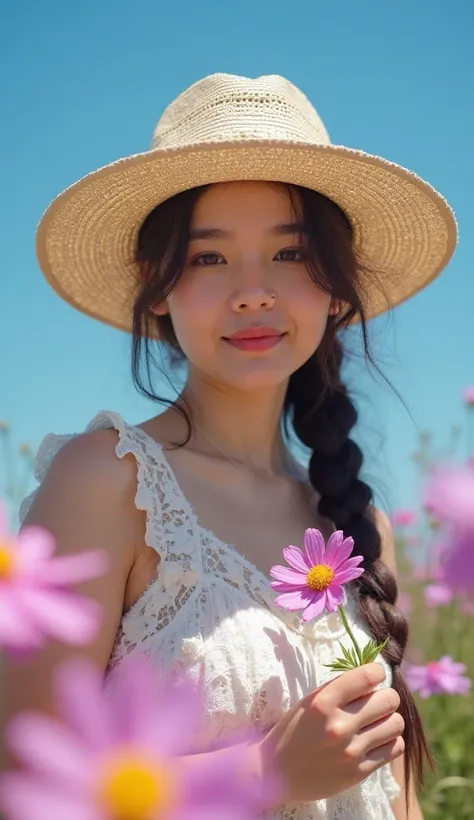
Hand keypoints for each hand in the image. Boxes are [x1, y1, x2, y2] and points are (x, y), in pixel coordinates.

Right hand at [258, 662, 403, 803]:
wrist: (276, 773)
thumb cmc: (294, 730)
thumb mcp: (310, 701)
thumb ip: (341, 689)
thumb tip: (375, 677)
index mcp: (323, 701)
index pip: (368, 676)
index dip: (377, 672)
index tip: (375, 676)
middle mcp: (339, 725)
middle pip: (389, 699)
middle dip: (386, 697)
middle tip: (376, 703)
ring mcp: (351, 751)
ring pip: (396, 724)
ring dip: (389, 720)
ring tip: (377, 723)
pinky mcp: (359, 772)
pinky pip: (395, 748)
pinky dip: (390, 741)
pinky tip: (376, 741)